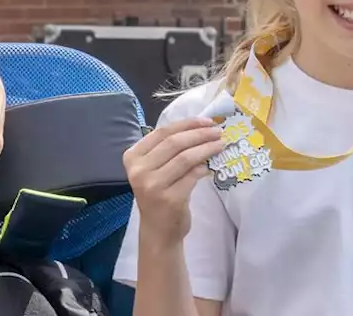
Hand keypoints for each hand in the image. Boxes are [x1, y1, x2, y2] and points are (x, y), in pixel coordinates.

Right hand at [123, 117, 224, 248]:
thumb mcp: (153, 170)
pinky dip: (203, 168)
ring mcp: (153, 185)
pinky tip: (210, 166)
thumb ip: (167, 151)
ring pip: (185, 158)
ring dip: (206, 148)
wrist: (157, 231)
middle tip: (218, 131)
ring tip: (220, 144)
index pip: (161, 132)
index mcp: (132, 157)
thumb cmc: (157, 196)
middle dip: (200, 134)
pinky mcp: (170, 198)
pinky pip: (192, 176)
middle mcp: (139, 170)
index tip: (206, 121)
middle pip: (174, 143)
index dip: (186, 124)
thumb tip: (199, 129)